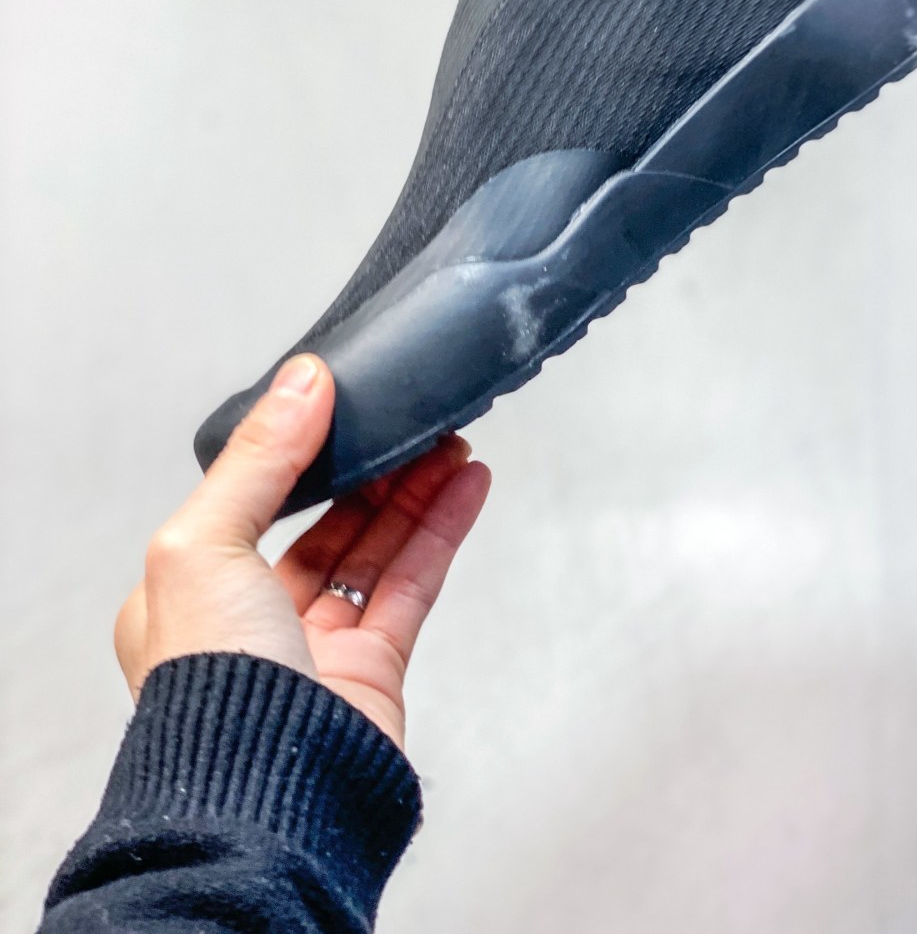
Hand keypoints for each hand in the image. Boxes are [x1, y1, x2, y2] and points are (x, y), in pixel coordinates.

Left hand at [114, 355, 490, 748]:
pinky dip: (441, 532)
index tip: (343, 400)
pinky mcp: (372, 670)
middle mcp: (248, 618)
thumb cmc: (211, 685)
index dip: (301, 447)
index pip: (252, 496)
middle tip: (413, 420)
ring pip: (374, 549)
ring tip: (454, 443)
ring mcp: (314, 646)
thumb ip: (258, 459)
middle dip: (372, 468)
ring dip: (416, 492)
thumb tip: (300, 382)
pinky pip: (412, 584)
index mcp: (188, 590)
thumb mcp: (202, 543)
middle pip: (323, 521)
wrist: (265, 797)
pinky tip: (466, 488)